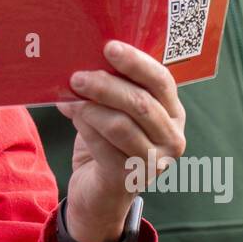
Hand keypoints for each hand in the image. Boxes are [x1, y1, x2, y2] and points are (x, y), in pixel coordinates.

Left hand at [56, 40, 185, 241]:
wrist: (99, 194)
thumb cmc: (107, 143)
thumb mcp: (116, 111)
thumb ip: (113, 87)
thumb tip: (85, 57)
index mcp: (173, 113)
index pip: (162, 81)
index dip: (136, 62)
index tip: (109, 47)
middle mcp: (172, 138)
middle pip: (141, 103)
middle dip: (106, 85)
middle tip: (77, 76)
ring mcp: (155, 162)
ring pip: (121, 124)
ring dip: (90, 107)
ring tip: (70, 98)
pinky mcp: (130, 179)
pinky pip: (104, 145)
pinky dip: (84, 127)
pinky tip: (71, 114)